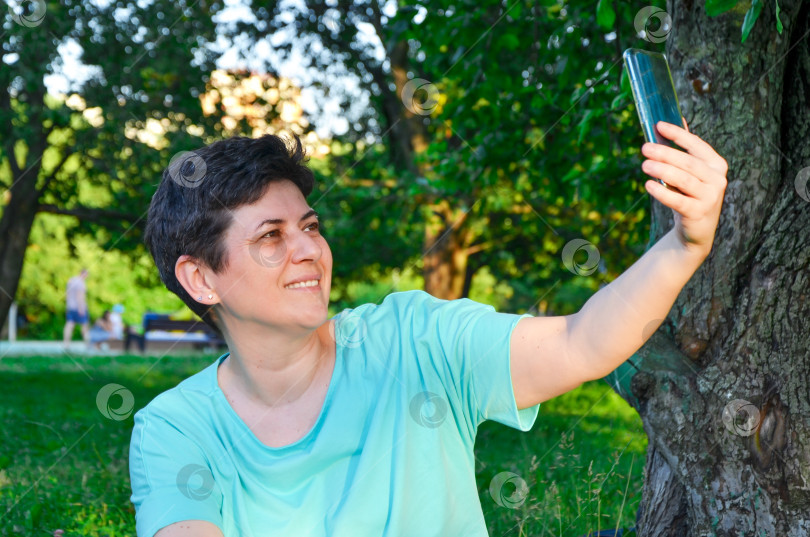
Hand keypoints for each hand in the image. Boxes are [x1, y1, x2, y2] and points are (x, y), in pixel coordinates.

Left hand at [640, 120, 727, 256]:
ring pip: (683, 179)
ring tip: (644, 165)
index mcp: (716, 164)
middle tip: (645, 148)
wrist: (697, 229)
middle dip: (665, 153)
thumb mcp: (691, 172)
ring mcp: (710, 197)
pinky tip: (648, 185)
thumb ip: (685, 149)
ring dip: (662, 170)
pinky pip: (677, 200)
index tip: (658, 125)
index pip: (696, 144)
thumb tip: (676, 118)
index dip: (678, 134)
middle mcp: (717, 179)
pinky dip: (662, 192)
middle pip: (688, 162)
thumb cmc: (690, 194)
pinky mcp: (698, 213)